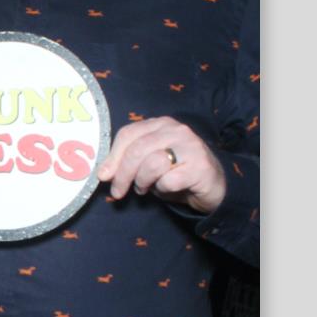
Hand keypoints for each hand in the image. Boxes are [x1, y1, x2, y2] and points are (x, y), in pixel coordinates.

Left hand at [97, 117, 225, 214]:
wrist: (213, 184)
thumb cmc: (176, 172)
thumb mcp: (149, 163)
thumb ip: (129, 161)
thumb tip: (104, 172)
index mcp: (161, 124)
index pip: (128, 134)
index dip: (113, 156)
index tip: (104, 175)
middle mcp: (176, 130)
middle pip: (137, 150)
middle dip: (122, 174)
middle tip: (118, 192)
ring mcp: (190, 146)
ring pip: (152, 164)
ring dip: (142, 181)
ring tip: (145, 189)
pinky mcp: (200, 166)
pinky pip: (169, 180)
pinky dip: (162, 189)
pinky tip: (167, 189)